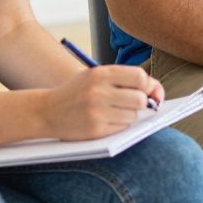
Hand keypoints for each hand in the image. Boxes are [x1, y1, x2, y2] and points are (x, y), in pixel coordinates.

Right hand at [39, 64, 163, 140]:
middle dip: (140, 103)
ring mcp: (96, 111)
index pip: (140, 77)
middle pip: (141, 99)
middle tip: (129, 104)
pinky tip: (104, 121)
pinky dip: (118, 125)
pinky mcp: (95, 129)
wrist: (45, 111)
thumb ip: (125, 80)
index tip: (148, 92)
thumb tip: (157, 93)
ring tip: (112, 111)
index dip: (148, 85)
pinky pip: (122, 128)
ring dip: (128, 115)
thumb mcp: (96, 77)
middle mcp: (98, 91)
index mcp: (100, 74)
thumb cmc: (78, 93)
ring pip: (133, 115)